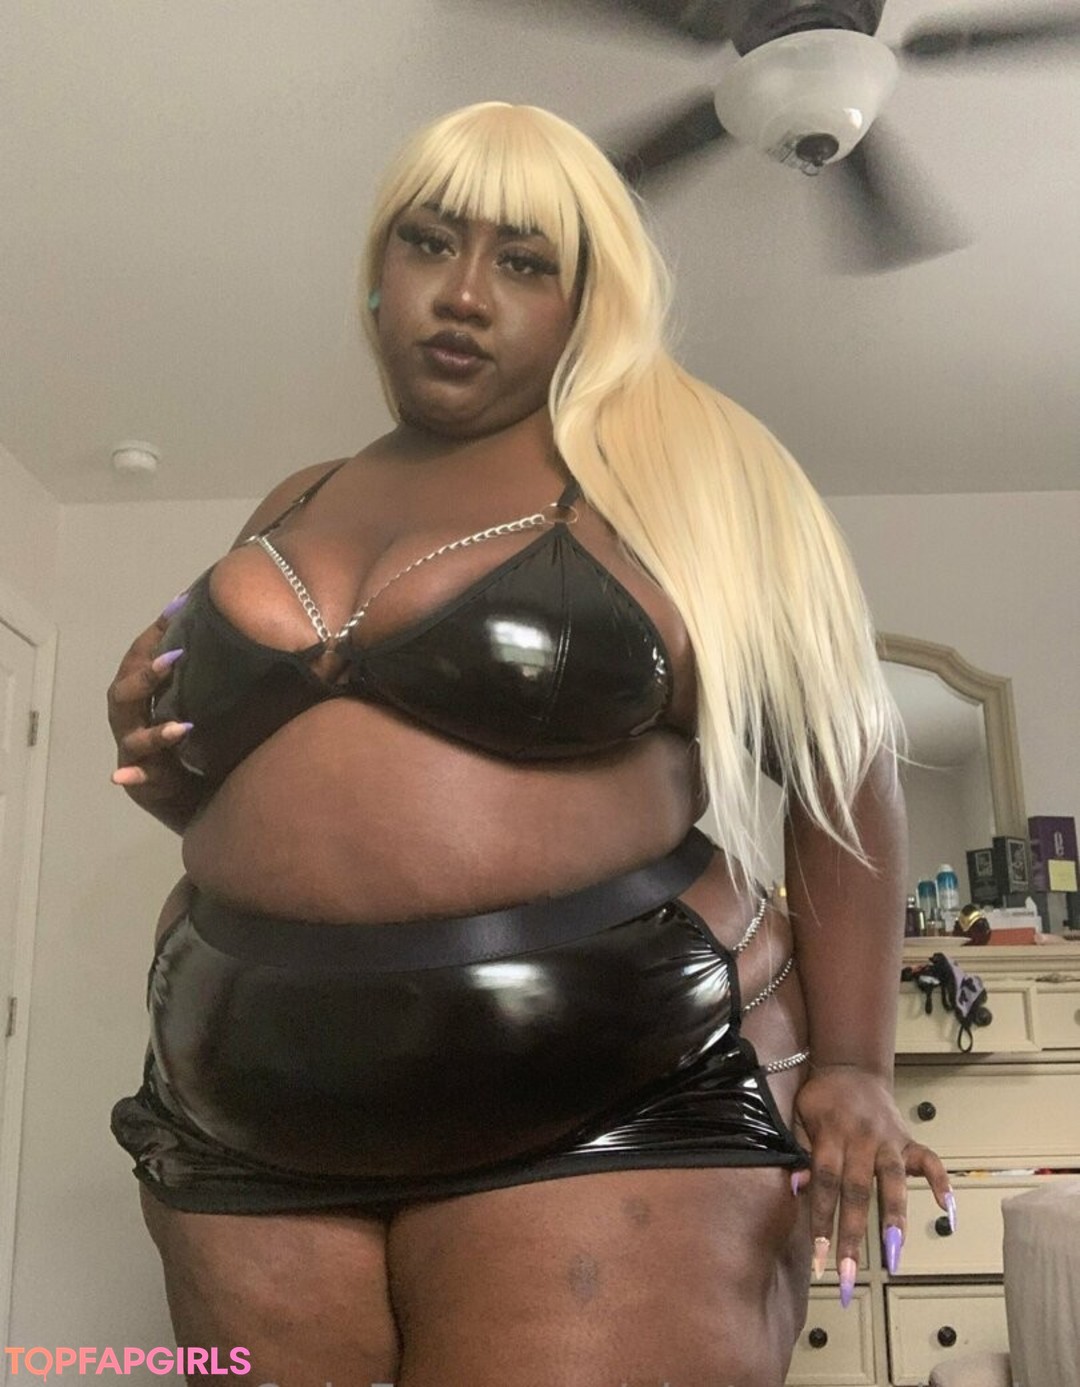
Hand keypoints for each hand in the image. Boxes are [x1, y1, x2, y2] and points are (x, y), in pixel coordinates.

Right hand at [106, 595, 202, 829]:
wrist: (197, 788)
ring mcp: (134, 750)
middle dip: (146, 675)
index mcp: (144, 692)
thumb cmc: (198, 731)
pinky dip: (131, 775)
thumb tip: (238, 614)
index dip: (153, 635)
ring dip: (154, 732)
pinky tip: (122, 776)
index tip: (178, 609)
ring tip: (181, 727)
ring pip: (133, 737)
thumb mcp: (206, 693)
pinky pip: (133, 777)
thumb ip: (212, 661)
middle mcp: (132, 717)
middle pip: (124, 691)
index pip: (138, 656)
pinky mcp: (140, 780)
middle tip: (174, 658)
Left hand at [790, 1064, 952, 1303]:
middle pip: (857, 1192)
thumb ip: (799, 1150)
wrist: (850, 1066)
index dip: (821, 1221)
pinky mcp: (908, 1139)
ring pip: (894, 1182)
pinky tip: (948, 1210)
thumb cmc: (819, 1098)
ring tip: (895, 1257)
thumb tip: (796, 1188)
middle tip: (849, 1275)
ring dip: (895, 1220)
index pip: (825, 1184)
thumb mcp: (799, 1116)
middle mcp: (862, 1140)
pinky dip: (941, 1182)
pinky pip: (930, 1160)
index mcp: (831, 1135)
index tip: (818, 1261)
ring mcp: (888, 1140)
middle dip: (853, 1236)